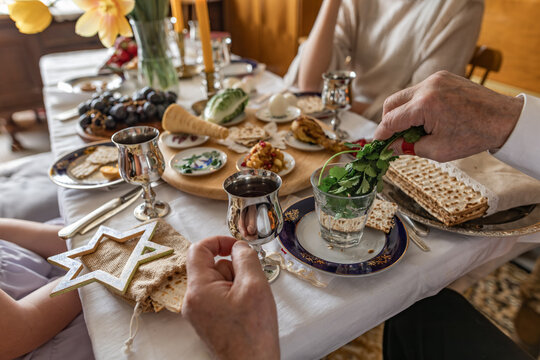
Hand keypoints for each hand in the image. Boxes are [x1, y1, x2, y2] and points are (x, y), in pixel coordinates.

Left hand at [182, 236, 279, 359]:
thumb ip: (245, 257)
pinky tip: (246, 309)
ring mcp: (198, 312)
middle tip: (250, 283)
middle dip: (233, 268)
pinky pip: (218, 296)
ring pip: (216, 281)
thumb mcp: (254, 285)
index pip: (198, 249)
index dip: (218, 241)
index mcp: (198, 289)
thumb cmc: (252, 334)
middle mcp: (192, 300)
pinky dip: (234, 295)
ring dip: (235, 283)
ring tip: (249, 301)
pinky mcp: (207, 320)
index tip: (235, 245)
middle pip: (210, 266)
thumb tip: (239, 246)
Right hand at [374, 71, 523, 161]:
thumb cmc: (474, 136)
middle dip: (388, 121)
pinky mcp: (442, 77)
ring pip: (404, 95)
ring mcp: (435, 79)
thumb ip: (409, 147)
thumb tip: (390, 147)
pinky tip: (426, 118)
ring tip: (413, 130)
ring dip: (402, 112)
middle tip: (392, 138)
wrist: (504, 119)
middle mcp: (427, 86)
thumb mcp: (438, 150)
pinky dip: (416, 104)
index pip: (391, 120)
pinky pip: (419, 91)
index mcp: (425, 105)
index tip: (376, 144)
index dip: (381, 134)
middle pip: (392, 103)